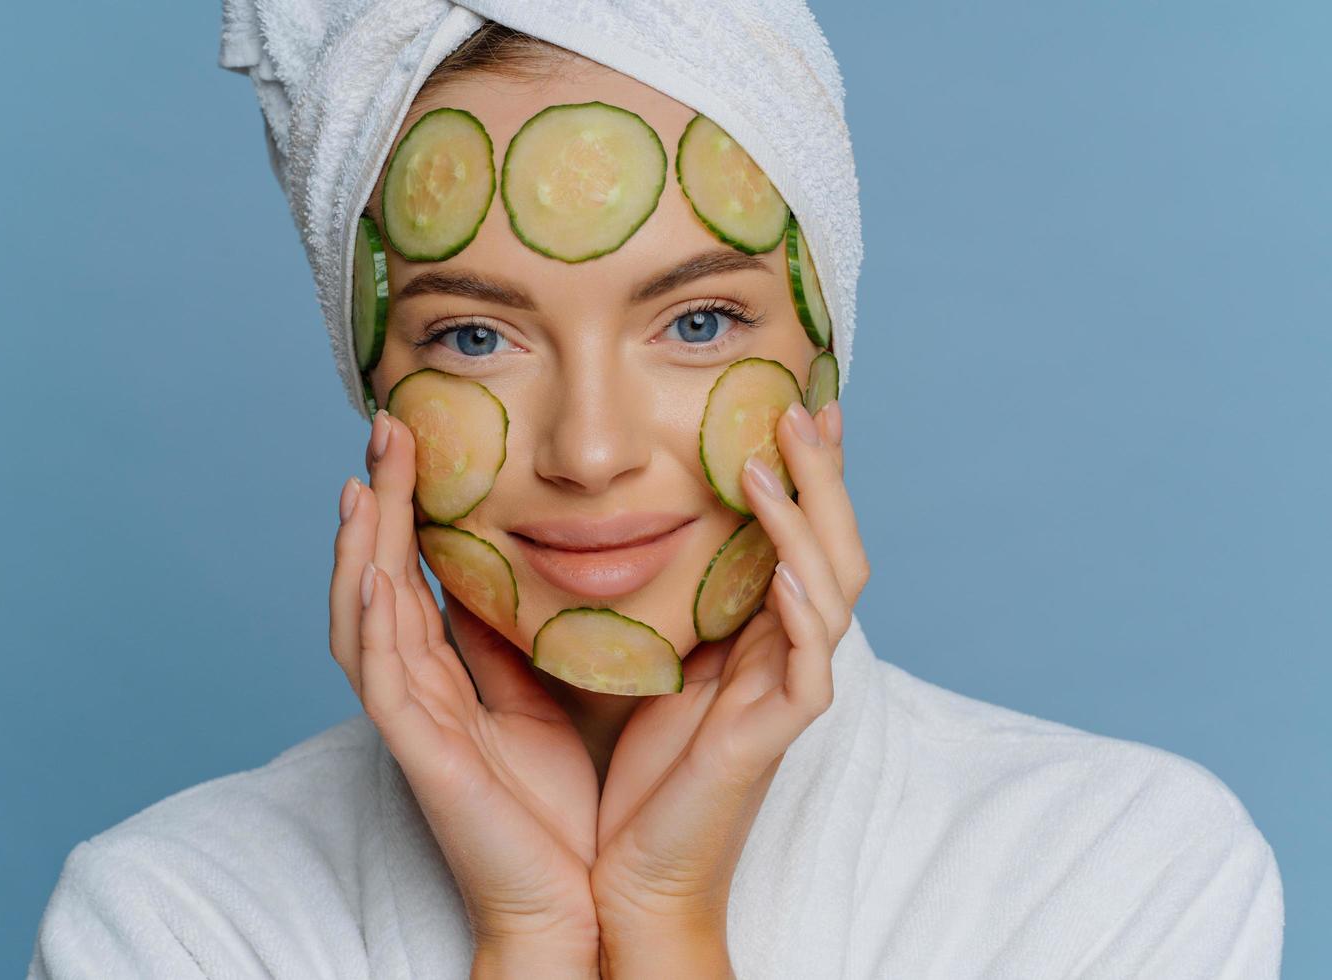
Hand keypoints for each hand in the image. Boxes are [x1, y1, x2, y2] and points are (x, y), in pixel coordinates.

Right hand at [329, 409, 600, 952]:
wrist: (570, 898)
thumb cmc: (553, 809)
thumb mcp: (537, 702)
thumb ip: (508, 643)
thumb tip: (506, 577)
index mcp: (442, 677)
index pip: (408, 574)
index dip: (402, 507)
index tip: (412, 437)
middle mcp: (415, 691)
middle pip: (374, 580)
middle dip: (375, 505)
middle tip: (383, 428)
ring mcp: (412, 724)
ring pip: (363, 622)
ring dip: (358, 550)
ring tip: (362, 482)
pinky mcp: (424, 761)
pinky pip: (387, 686)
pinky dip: (375, 630)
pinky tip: (377, 579)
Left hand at [590, 398, 868, 939]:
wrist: (629, 869)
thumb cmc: (633, 771)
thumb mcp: (639, 658)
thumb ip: (647, 596)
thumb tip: (602, 522)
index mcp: (761, 634)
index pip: (800, 535)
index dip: (805, 473)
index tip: (789, 404)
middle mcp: (788, 652)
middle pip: (836, 544)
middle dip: (824, 474)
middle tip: (801, 406)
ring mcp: (790, 690)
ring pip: (833, 586)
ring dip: (806, 518)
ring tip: (771, 460)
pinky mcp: (776, 732)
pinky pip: (811, 659)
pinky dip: (801, 605)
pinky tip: (779, 566)